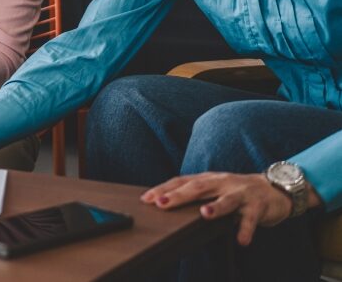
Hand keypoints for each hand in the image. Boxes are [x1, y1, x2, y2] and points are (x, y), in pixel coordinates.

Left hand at [141, 172, 303, 246]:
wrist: (274, 188)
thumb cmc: (237, 191)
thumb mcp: (214, 189)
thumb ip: (196, 195)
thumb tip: (167, 204)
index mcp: (208, 179)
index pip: (181, 182)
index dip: (164, 189)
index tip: (146, 199)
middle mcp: (222, 182)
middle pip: (198, 188)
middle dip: (179, 196)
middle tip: (162, 203)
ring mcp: (240, 193)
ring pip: (226, 200)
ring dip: (216, 207)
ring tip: (204, 215)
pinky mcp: (258, 205)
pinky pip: (251, 218)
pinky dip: (246, 229)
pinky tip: (241, 240)